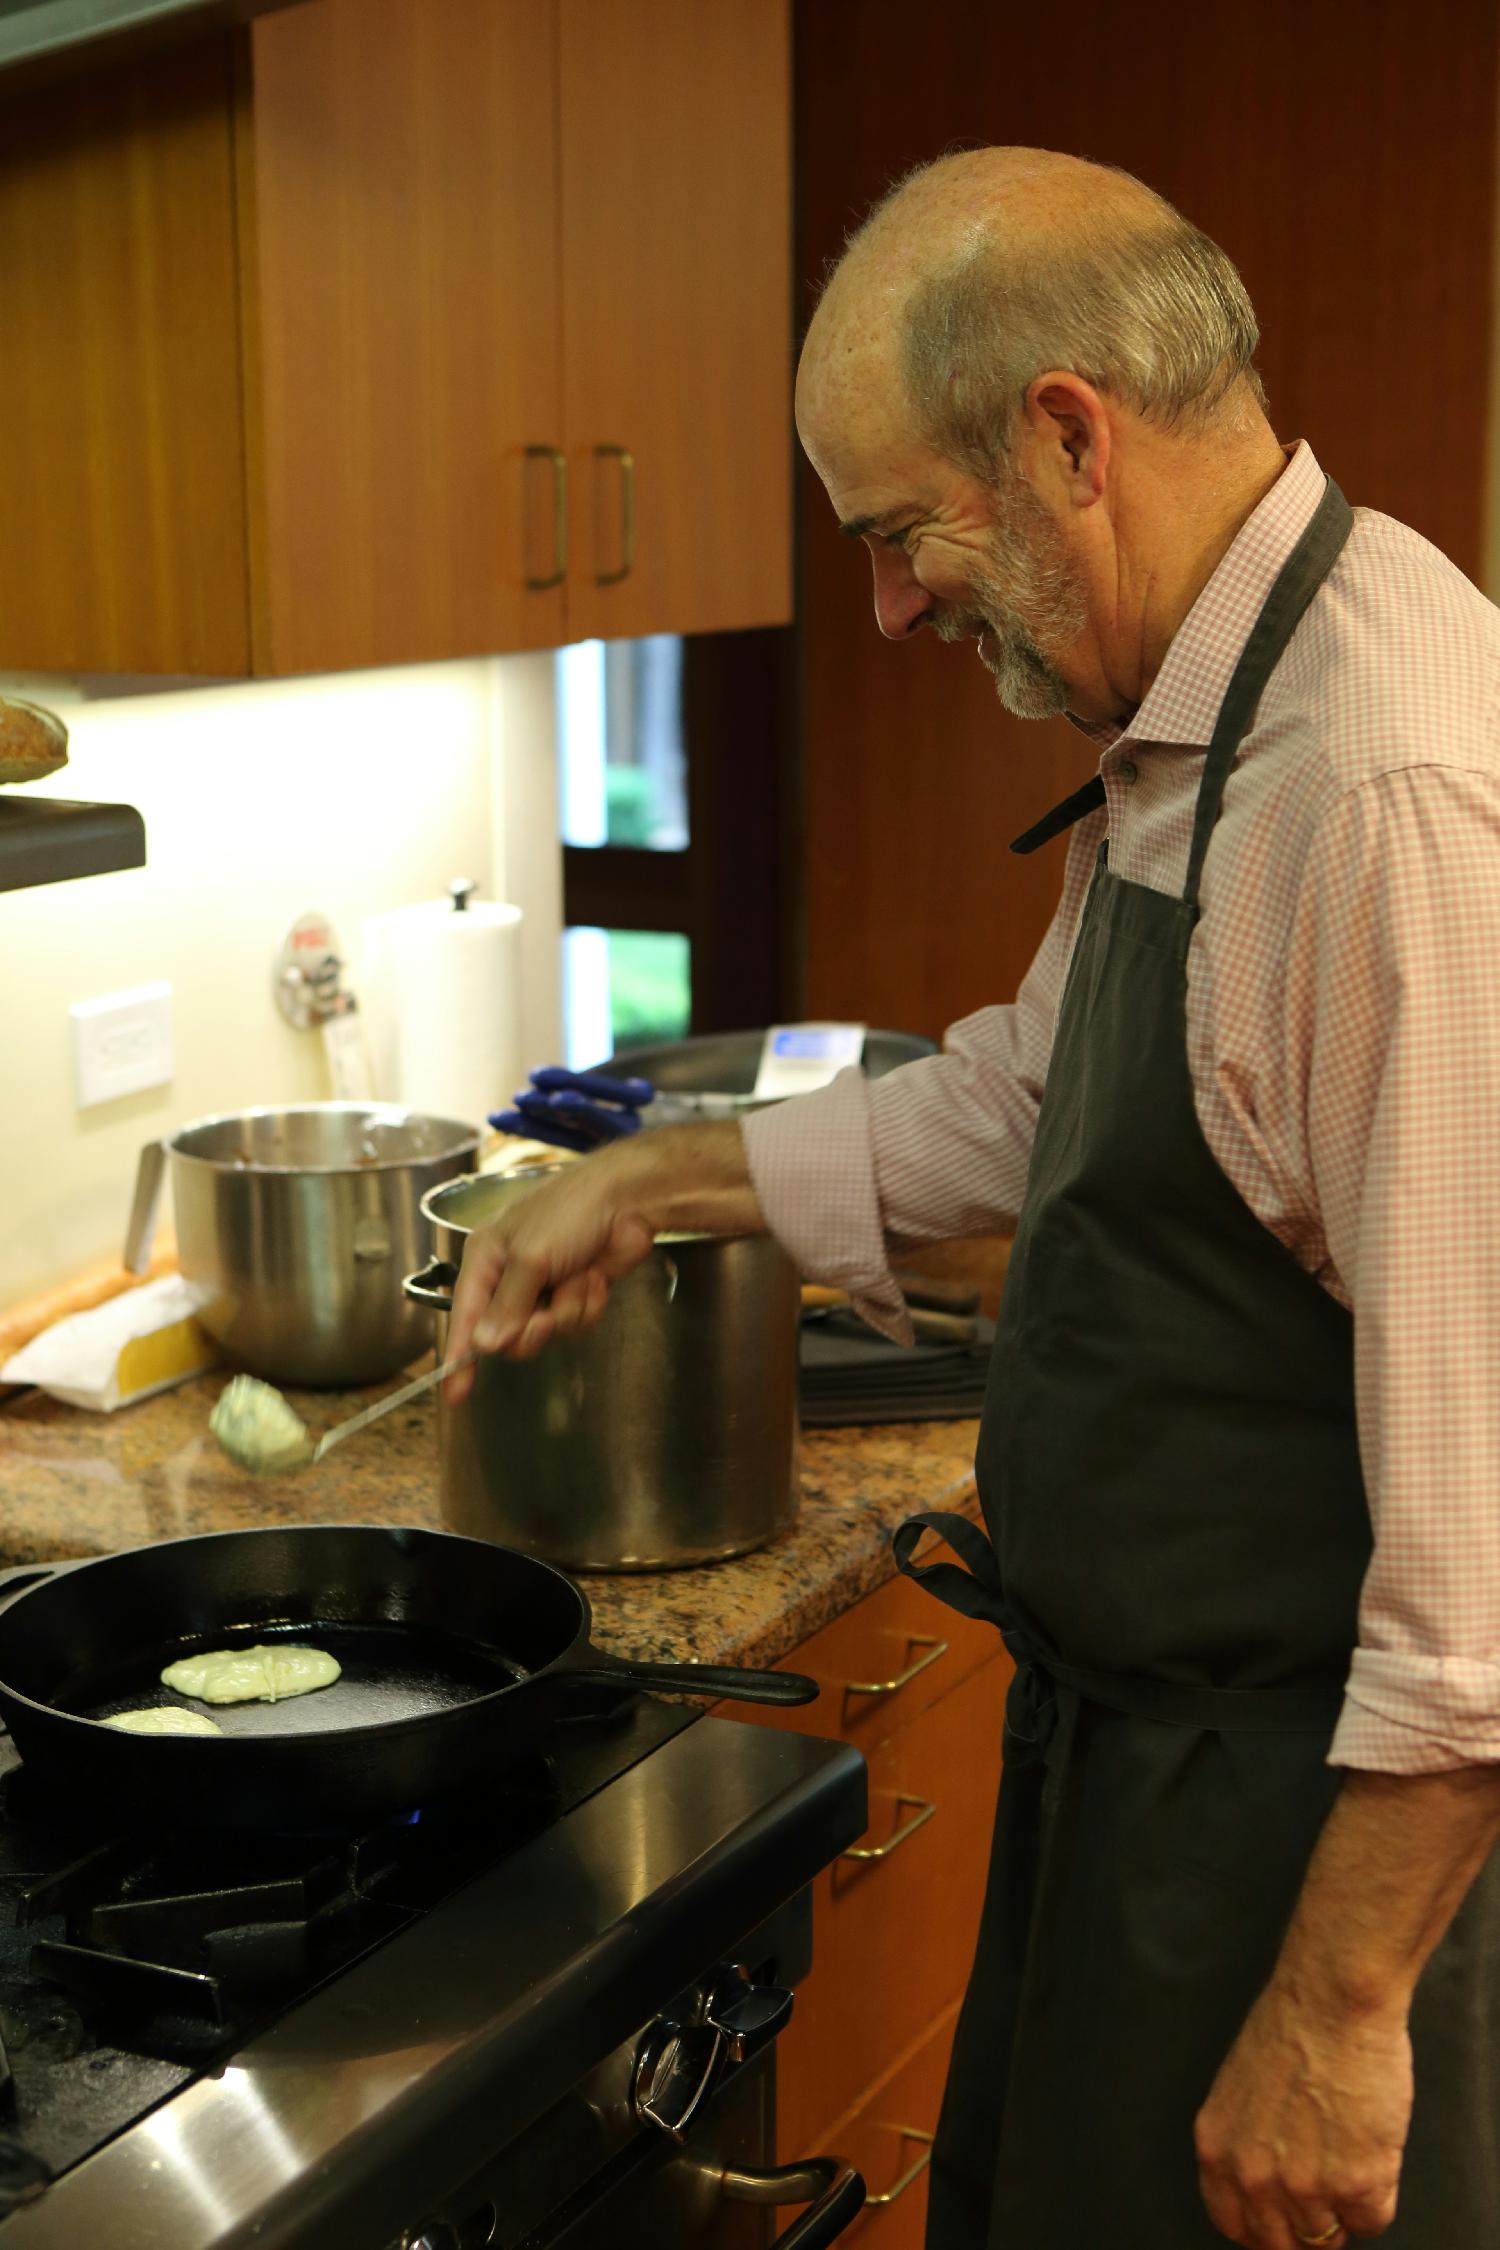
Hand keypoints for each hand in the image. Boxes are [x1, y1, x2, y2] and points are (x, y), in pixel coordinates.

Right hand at [443, 1152, 655, 1400]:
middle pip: (508, 1336)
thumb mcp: (531, 1256)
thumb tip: (483, 1344)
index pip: (465, 1317)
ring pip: (546, 1333)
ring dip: (568, 1309)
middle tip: (546, 1317)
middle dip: (532, 1330)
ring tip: (578, 1278)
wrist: (626, 1200)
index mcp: (485, 1259)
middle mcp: (510, 1276)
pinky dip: (588, 1303)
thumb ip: (507, 1305)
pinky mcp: (575, 1293)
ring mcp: (544, 1287)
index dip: (459, 1357)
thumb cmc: (570, 1210)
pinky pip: (574, 1323)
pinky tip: (595, 1278)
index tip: (454, 1394)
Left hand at [1194, 1976, 1410, 2247]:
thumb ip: (1246, 2142)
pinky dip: (1378, 2194)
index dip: (1263, 2227)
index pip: (1233, 2225)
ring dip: (1342, 2207)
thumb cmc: (1292, 2027)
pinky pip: (1372, 2221)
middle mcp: (1254, 2177)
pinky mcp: (1356, 2185)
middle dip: (1305, 2227)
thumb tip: (1265, 2181)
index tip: (1283, 2220)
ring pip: (1328, 2239)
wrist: (1333, 2000)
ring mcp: (1305, 2187)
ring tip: (1349, 2156)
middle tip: (1325, 2195)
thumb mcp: (1240, 2089)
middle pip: (1281, 2244)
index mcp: (1218, 2149)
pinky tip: (1371, 2148)